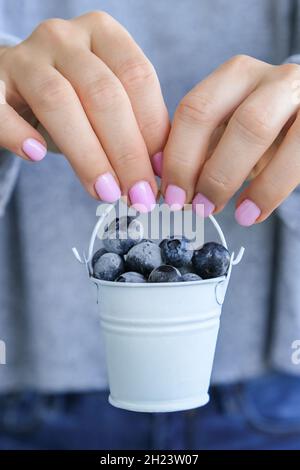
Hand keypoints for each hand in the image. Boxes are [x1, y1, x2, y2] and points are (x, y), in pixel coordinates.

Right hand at [0, 11, 168, 209]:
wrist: (17, 87)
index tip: (160, 173)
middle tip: (137, 194)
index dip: (152, 129)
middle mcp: (64, 37)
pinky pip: (0, 108)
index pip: (138, 77)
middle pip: (103, 93)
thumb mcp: (107, 102)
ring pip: (58, 101)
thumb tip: (159, 169)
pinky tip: (36, 154)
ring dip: (86, 155)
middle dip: (126, 152)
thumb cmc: (73, 99)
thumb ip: (134, 125)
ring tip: (104, 192)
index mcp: (103, 34)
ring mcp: (25, 57)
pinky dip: (17, 132)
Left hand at [162, 55, 299, 224]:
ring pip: (253, 129)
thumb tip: (171, 185)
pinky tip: (254, 211)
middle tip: (194, 205)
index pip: (192, 110)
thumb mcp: (236, 137)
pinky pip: (293, 153)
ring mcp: (295, 92)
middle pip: (212, 115)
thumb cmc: (273, 134)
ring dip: (229, 177)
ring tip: (226, 213)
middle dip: (194, 166)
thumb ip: (205, 152)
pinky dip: (269, 189)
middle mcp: (263, 77)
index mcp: (233, 78)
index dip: (175, 156)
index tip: (169, 194)